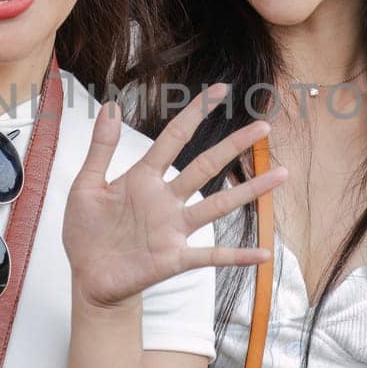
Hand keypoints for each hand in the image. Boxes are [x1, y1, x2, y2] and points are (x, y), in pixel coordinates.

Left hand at [63, 84, 285, 308]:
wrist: (87, 277)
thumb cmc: (87, 231)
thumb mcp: (86, 185)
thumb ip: (100, 148)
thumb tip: (110, 106)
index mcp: (144, 178)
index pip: (175, 138)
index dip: (196, 113)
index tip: (220, 90)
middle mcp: (166, 199)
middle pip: (206, 166)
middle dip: (234, 146)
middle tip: (264, 127)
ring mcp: (174, 228)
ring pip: (218, 204)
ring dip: (249, 191)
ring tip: (280, 174)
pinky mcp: (174, 257)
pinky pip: (211, 255)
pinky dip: (237, 255)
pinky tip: (263, 253)